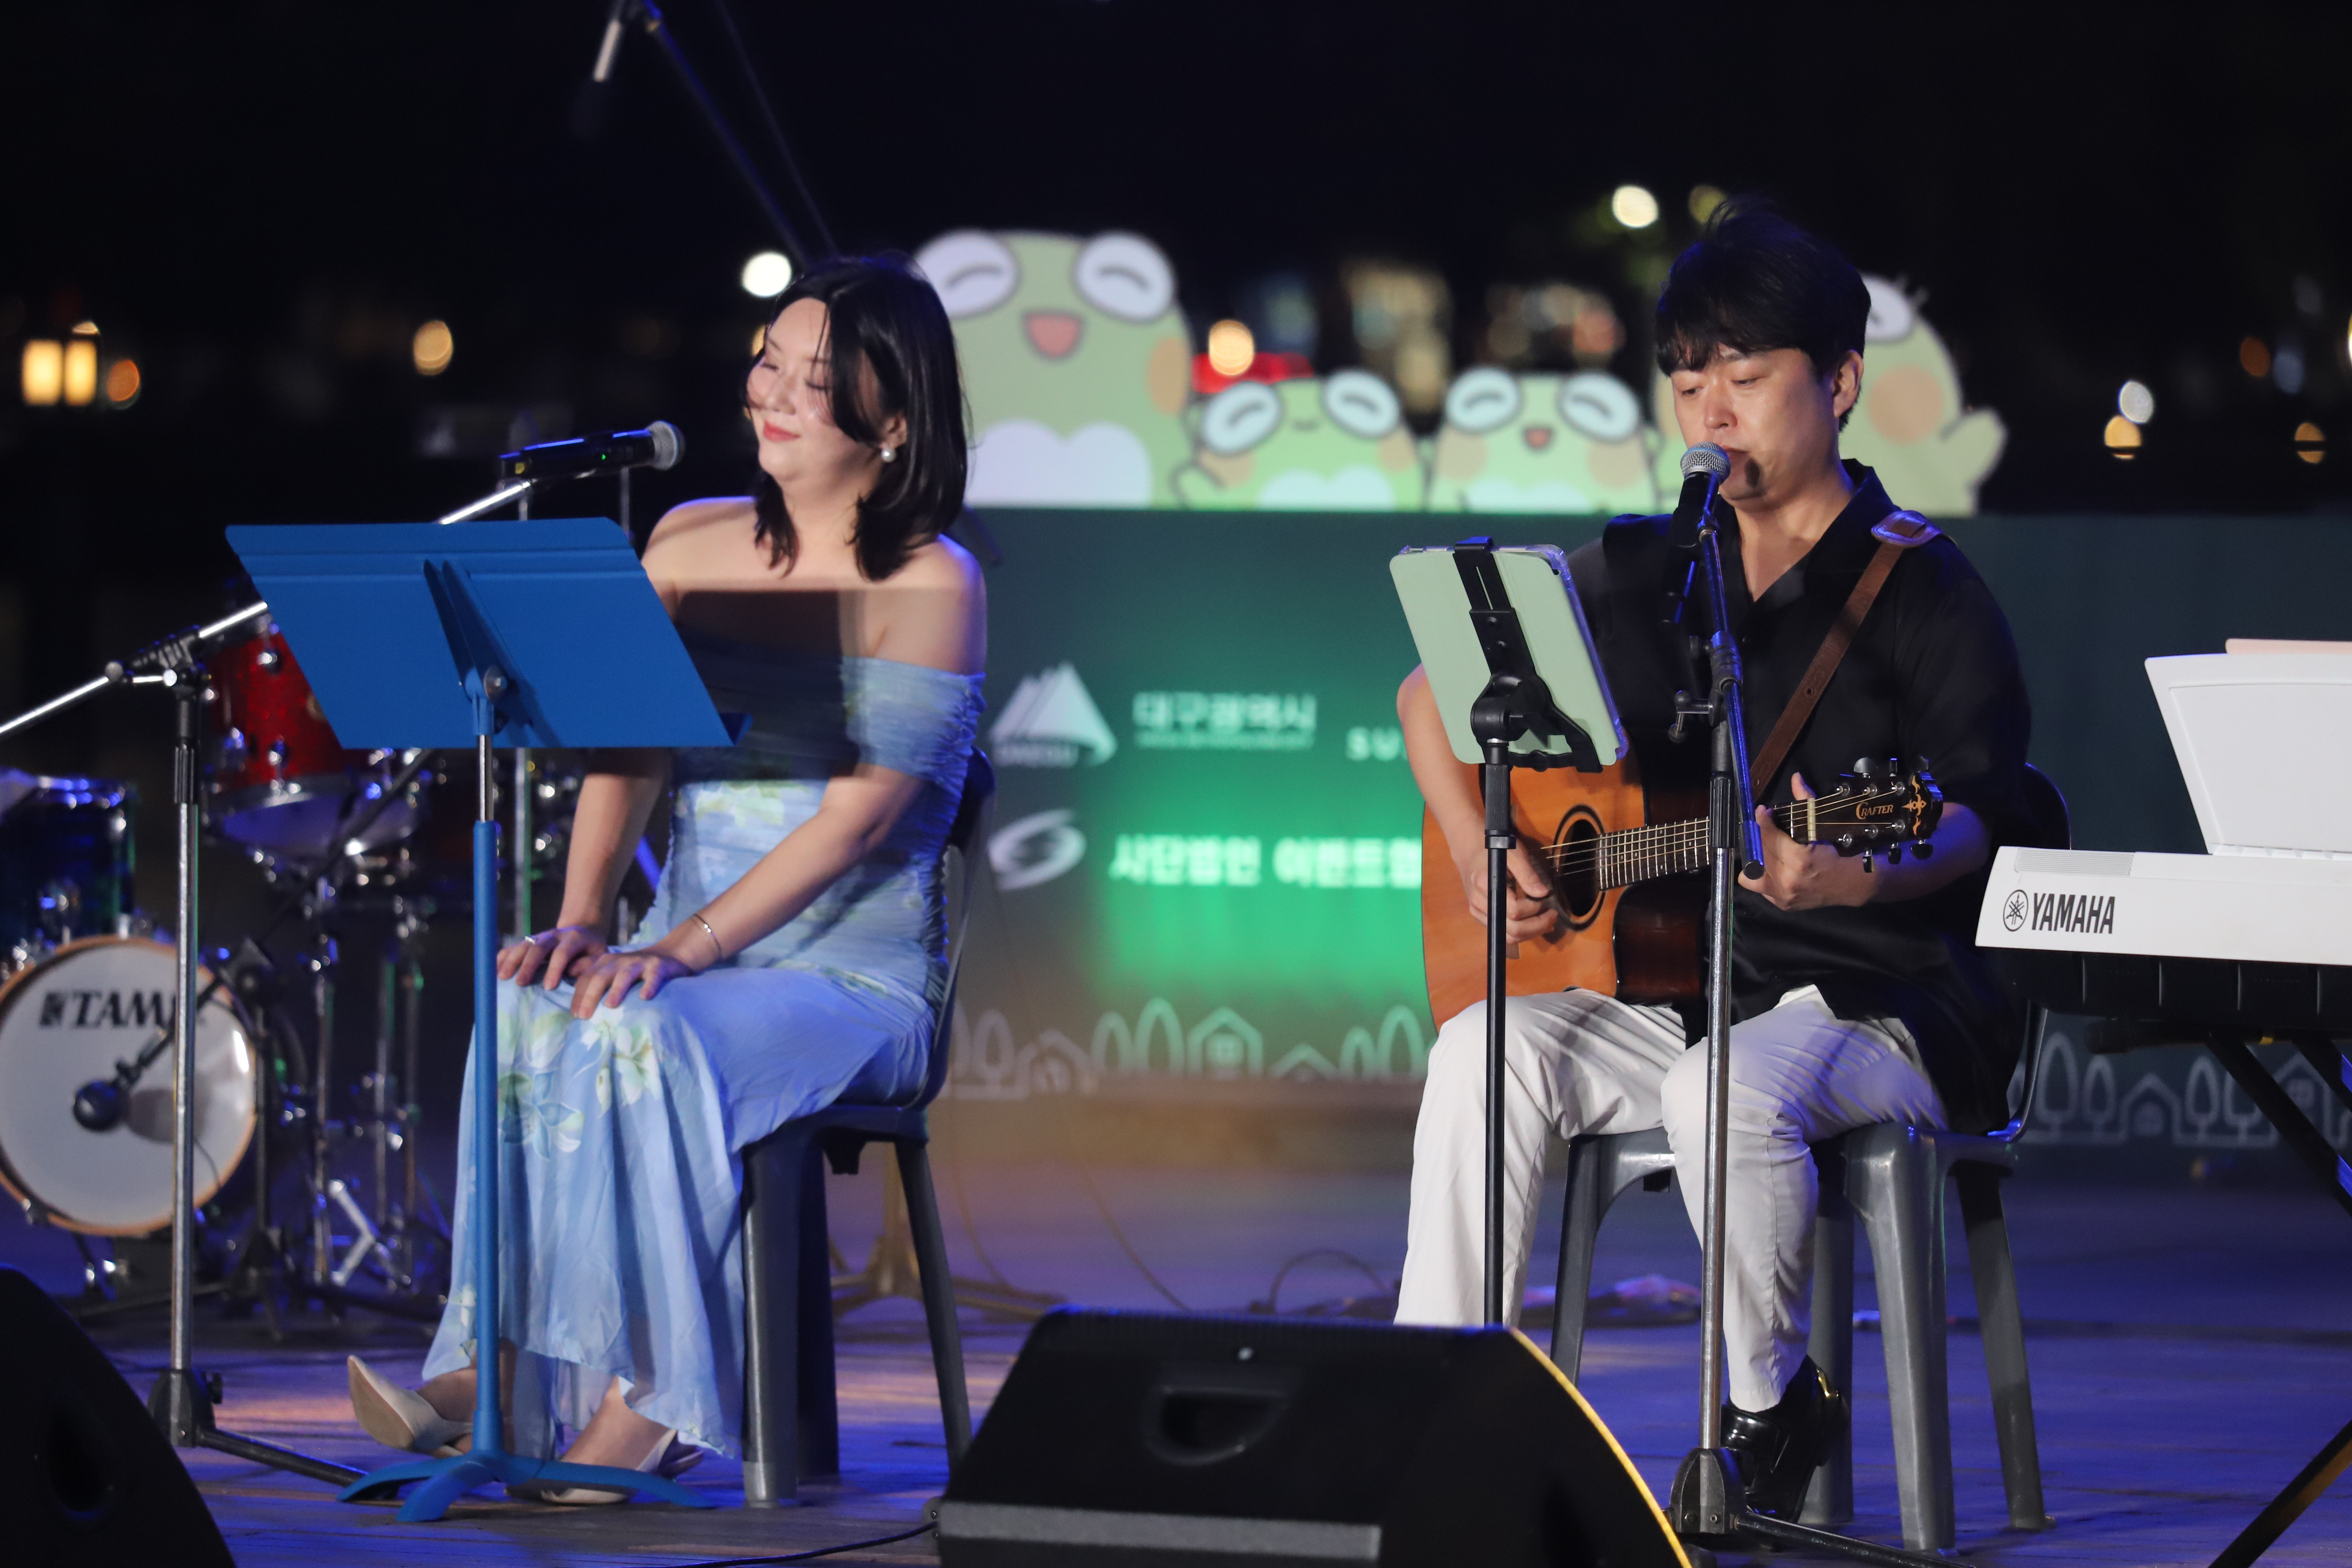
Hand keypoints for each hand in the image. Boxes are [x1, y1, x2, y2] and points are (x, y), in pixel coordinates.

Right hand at [498, 924, 608, 988]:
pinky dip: (502, 957)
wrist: (582, 930)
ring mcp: (539, 937)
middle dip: (528, 965)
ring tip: (501, 977)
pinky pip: (512, 947)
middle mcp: (553, 936)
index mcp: (573, 939)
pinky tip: (493, 969)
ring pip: (523, 945)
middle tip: (520, 983)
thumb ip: (589, 963)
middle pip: (538, 947)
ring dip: (511, 961)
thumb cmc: (591, 950)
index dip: (555, 969)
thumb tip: (573, 972)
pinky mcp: (529, 941)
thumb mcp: (599, 954)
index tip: (549, 987)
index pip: (562, 953)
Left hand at [566, 945, 695, 1017]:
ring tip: (610, 1005)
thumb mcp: (611, 970)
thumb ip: (591, 975)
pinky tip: (645, 997)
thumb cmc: (634, 970)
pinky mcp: (658, 966)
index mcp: (605, 963)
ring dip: (616, 989)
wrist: (668, 955)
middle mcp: (619, 961)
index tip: (574, 1015)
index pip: (586, 978)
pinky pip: (653, 976)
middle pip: (600, 977)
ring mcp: (639, 963)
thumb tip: (567, 980)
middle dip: (590, 996)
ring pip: (624, 975)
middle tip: (583, 1016)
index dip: (578, 995)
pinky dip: (649, 985)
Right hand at [1457, 839, 1559, 944]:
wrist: (1470, 852)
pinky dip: (1521, 932)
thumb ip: (1527, 874)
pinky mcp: (1480, 918)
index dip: (1534, 908)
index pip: (1514, 910)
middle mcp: (1478, 903)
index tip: (1546, 898)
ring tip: (1547, 922)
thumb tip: (1543, 893)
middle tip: (1553, 915)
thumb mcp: (1514, 854)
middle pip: (1512, 930)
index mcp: (1485, 885)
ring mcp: (1477, 913)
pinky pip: (1502, 933)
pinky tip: (1533, 922)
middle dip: (1537, 926)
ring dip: (1531, 932)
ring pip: (1508, 937)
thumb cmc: (1494, 850)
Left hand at [1739, 772, 1876, 910]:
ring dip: (1757, 856)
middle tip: (1764, 827)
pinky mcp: (1781, 904)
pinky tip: (1770, 865)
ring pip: (1752, 871)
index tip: (1762, 812)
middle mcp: (1789, 880)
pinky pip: (1758, 887)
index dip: (1763, 820)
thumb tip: (1795, 778)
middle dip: (1760, 835)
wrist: (1849, 884)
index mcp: (1800, 859)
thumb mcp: (1820, 826)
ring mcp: (1784, 894)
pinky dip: (1761, 875)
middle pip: (1760, 852)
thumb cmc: (1834, 853)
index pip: (1769, 836)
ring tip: (1766, 848)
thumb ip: (1806, 801)